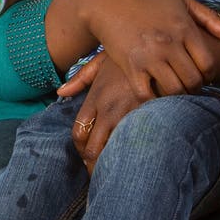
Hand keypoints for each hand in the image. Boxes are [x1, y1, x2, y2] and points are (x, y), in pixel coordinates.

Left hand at [70, 54, 141, 174]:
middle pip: (93, 149)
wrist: (160, 47)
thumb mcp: (101, 61)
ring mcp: (130, 114)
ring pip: (113, 152)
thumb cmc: (129, 55)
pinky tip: (136, 159)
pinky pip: (137, 144)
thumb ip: (80, 78)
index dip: (80, 148)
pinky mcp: (150, 116)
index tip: (86, 153)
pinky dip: (134, 154)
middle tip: (97, 172)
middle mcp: (109, 108)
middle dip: (93, 164)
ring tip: (114, 173)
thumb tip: (60, 92)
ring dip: (112, 165)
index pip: (79, 133)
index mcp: (96, 97)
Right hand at [82, 0, 219, 100]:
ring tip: (174, 90)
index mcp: (183, 28)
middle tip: (188, 86)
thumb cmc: (147, 1)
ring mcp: (149, 57)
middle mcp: (168, 44)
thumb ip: (209, 18)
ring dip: (176, 96)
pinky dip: (153, 99)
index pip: (207, 63)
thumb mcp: (180, 1)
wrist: (108, 3)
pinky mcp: (130, 66)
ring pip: (173, 91)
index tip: (202, 74)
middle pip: (193, 81)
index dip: (209, 74)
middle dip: (194, 88)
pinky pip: (147, 94)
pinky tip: (154, 92)